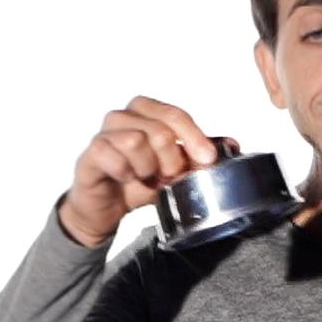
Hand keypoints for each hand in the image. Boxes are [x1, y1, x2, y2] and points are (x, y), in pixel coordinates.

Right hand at [58, 95, 238, 246]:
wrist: (108, 209)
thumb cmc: (140, 182)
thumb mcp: (176, 169)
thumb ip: (199, 155)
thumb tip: (232, 145)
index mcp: (147, 112)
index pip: (175, 114)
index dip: (194, 137)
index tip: (207, 159)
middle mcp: (124, 116)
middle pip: (160, 130)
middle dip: (171, 160)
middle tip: (167, 176)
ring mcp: (104, 133)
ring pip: (135, 141)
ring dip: (147, 168)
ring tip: (145, 178)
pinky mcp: (90, 154)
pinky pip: (111, 155)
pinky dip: (124, 172)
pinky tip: (126, 179)